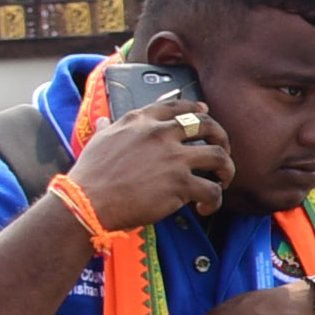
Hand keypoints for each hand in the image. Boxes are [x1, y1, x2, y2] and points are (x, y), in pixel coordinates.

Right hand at [63, 96, 229, 230]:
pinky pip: (212, 190)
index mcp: (141, 121)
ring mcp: (173, 158)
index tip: (206, 112)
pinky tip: (205, 208)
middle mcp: (160, 134)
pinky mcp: (180, 183)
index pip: (178, 107)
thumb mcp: (97, 141)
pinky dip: (214, 201)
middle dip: (222, 137)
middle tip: (222, 152)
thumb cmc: (89, 175)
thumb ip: (107, 128)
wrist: (87, 202)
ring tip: (222, 181)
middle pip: (208, 125)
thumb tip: (102, 121)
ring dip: (226, 170)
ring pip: (219, 157)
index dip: (196, 109)